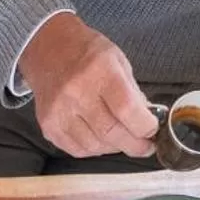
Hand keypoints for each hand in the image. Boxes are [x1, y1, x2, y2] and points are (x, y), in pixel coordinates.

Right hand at [16, 12, 155, 158]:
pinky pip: (77, 149)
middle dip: (134, 145)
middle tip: (144, 146)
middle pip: (111, 133)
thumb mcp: (118, 61)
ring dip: (114, 147)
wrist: (47, 50)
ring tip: (121, 139)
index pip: (126, 109)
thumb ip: (133, 92)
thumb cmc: (86, 53)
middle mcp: (77, 93)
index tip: (152, 130)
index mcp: (100, 71)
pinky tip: (101, 139)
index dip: (144, 126)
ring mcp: (59, 112)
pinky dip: (94, 149)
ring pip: (94, 146)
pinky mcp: (48, 125)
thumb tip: (146, 121)